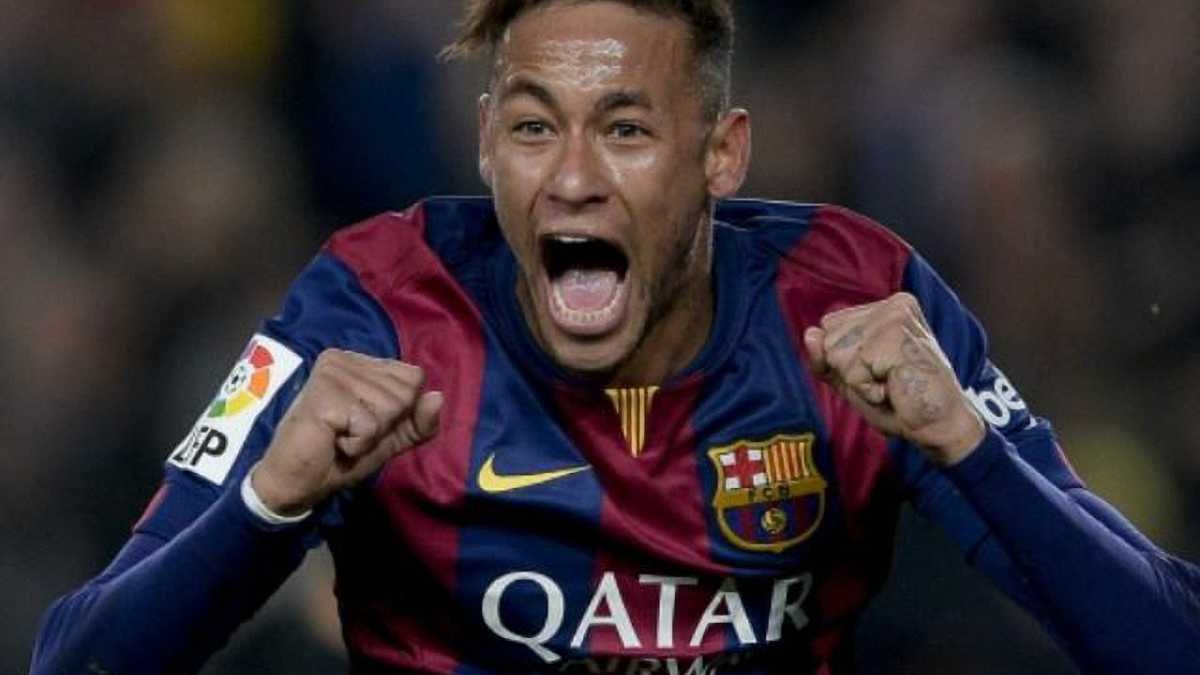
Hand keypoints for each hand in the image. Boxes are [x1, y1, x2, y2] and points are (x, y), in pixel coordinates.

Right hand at [251, 349, 442, 515]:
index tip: (366, 423)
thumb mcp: (390, 439)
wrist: (297, 482)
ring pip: (390, 407)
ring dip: (370, 435)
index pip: (413, 377)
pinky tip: (334, 441)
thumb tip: (438, 397)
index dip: (401, 411)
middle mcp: (346, 359)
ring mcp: (334, 373)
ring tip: (340, 436)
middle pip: (405, 391)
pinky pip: (371, 424)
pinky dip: (358, 444)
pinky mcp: (325, 393)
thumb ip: (419, 421)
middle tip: (351, 432)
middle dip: (385, 424)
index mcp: (361, 363)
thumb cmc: (341, 456)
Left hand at [803, 293, 983, 465]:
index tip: (877, 371)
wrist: (938, 426)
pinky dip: (867, 390)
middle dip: (849, 370)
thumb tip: (810, 333)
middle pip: (829, 337)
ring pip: (837, 353)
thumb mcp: (850, 378)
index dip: (841, 359)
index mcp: (885, 308)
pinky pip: (851, 370)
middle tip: (887, 380)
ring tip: (891, 384)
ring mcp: (896, 318)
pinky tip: (894, 389)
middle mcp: (893, 305)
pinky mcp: (896, 337)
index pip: (829, 326)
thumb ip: (825, 357)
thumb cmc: (898, 402)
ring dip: (858, 381)